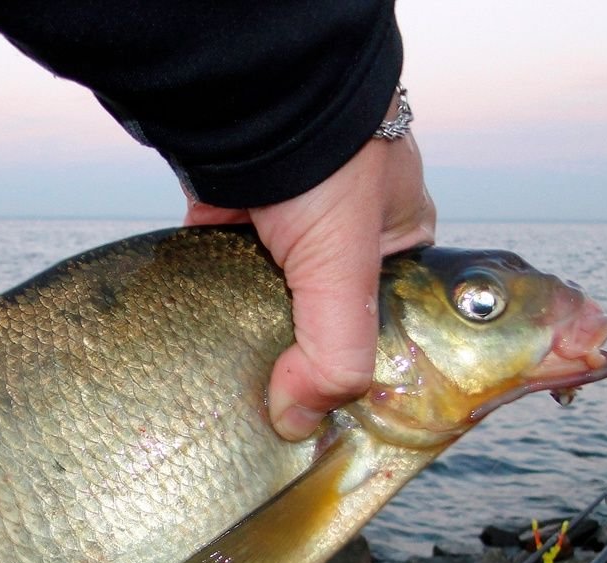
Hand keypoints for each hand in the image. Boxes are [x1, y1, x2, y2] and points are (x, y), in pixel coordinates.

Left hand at [185, 127, 435, 440]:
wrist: (253, 97)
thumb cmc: (330, 162)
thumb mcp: (348, 271)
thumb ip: (334, 356)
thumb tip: (296, 421)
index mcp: (402, 244)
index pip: (387, 330)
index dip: (360, 372)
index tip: (328, 414)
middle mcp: (349, 238)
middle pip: (324, 322)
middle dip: (298, 358)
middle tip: (273, 403)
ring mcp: (289, 229)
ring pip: (273, 305)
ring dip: (254, 333)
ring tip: (236, 377)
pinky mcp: (237, 222)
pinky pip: (227, 279)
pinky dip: (216, 303)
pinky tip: (204, 338)